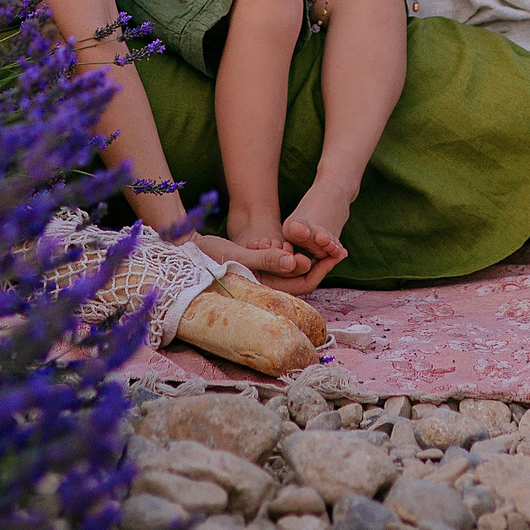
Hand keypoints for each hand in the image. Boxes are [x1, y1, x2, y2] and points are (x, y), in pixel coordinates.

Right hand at [203, 232, 341, 294]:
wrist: (189, 251)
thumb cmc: (209, 257)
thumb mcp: (239, 256)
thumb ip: (268, 260)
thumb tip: (296, 262)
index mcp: (264, 291)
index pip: (301, 286)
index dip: (320, 270)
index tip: (335, 253)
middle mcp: (267, 288)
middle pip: (302, 279)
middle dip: (321, 264)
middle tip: (339, 247)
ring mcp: (265, 278)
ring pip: (295, 270)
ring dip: (312, 257)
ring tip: (329, 241)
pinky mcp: (262, 267)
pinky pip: (286, 262)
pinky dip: (297, 252)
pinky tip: (306, 238)